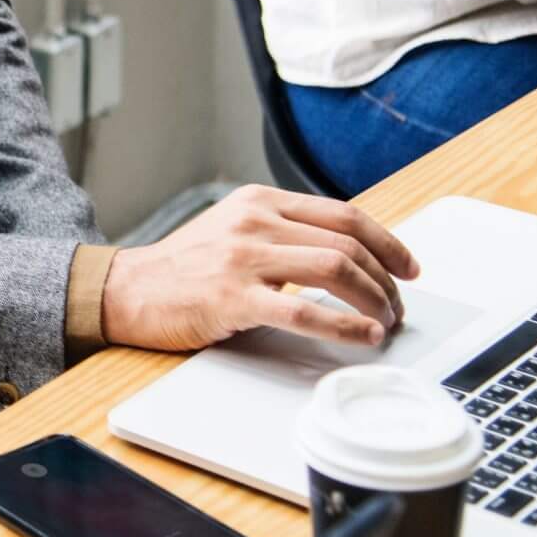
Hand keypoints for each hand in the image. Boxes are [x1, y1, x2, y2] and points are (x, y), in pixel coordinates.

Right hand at [102, 184, 418, 349]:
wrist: (128, 291)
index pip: (342, 214)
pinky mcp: (232, 297)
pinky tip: (364, 335)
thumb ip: (281, 233)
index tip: (408, 267)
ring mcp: (243, 257)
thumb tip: (345, 257)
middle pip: (346, 243)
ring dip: (374, 300)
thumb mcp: (233, 230)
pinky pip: (305, 309)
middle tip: (398, 306)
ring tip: (385, 322)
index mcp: (258, 201)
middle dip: (385, 280)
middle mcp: (254, 221)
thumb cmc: (183, 269)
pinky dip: (345, 324)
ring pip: (335, 268)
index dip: (387, 242)